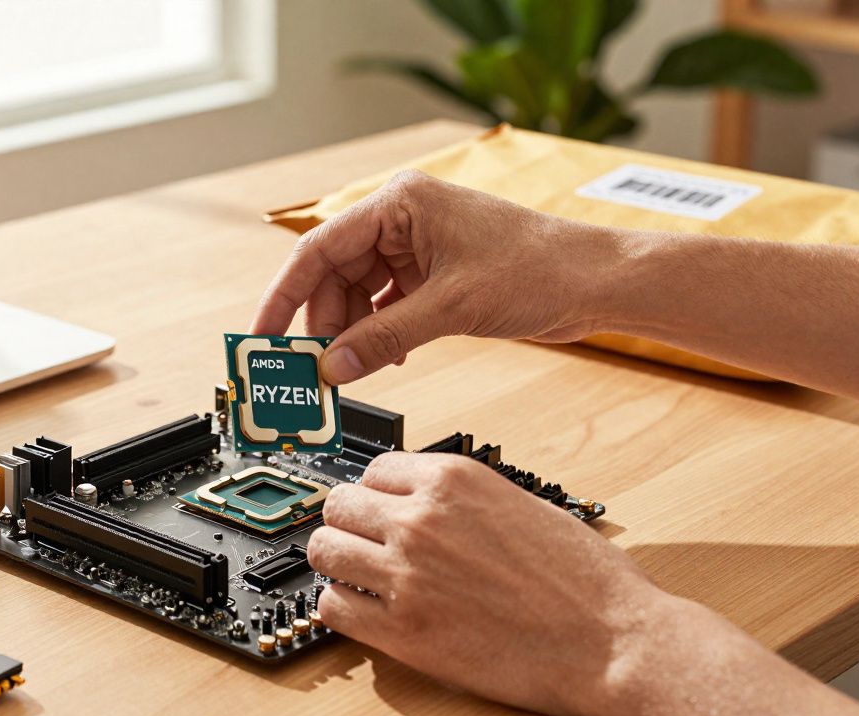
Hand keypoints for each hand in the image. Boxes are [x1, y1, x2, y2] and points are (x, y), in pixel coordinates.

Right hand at [251, 170, 622, 384]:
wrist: (596, 282)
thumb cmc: (539, 268)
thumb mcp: (450, 309)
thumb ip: (383, 339)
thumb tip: (332, 367)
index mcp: (399, 203)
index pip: (318, 250)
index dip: (284, 297)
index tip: (262, 337)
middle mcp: (402, 219)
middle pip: (334, 276)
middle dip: (323, 325)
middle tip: (310, 370)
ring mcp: (417, 247)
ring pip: (358, 295)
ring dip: (353, 335)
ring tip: (352, 370)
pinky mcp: (433, 274)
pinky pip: (385, 306)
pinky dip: (380, 334)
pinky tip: (387, 357)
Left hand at [307, 451, 663, 715]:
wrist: (614, 641)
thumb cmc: (586, 579)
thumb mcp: (522, 502)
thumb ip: (462, 498)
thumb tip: (423, 499)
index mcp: (452, 479)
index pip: (371, 469)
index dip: (376, 495)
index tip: (380, 512)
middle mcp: (421, 519)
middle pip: (338, 505)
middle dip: (349, 524)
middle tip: (364, 545)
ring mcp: (406, 574)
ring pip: (324, 552)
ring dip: (338, 564)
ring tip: (363, 578)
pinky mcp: (403, 631)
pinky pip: (333, 607)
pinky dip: (344, 609)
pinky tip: (370, 613)